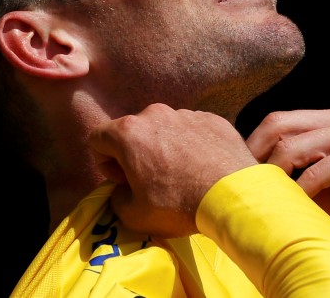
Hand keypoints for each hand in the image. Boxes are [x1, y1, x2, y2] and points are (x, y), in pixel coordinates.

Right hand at [89, 102, 257, 237]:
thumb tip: (122, 190)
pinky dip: (192, 145)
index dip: (106, 163)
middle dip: (136, 154)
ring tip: (183, 176)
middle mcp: (155, 114)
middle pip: (133, 132)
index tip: (124, 181)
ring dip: (165, 148)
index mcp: (128, 132)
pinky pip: (192, 130)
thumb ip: (116, 199)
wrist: (232, 195)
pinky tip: (203, 168)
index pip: (97, 139)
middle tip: (152, 181)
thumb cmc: (178, 205)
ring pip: (164, 129)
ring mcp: (186, 113)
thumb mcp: (133, 215)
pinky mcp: (212, 118)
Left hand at [244, 108, 329, 267]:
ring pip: (293, 145)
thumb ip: (293, 171)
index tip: (236, 174)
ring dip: (273, 174)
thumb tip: (245, 178)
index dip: (252, 145)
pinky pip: (316, 170)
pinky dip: (301, 191)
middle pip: (278, 124)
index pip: (277, 121)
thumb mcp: (321, 184)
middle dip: (254, 155)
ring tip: (265, 198)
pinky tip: (295, 207)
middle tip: (242, 185)